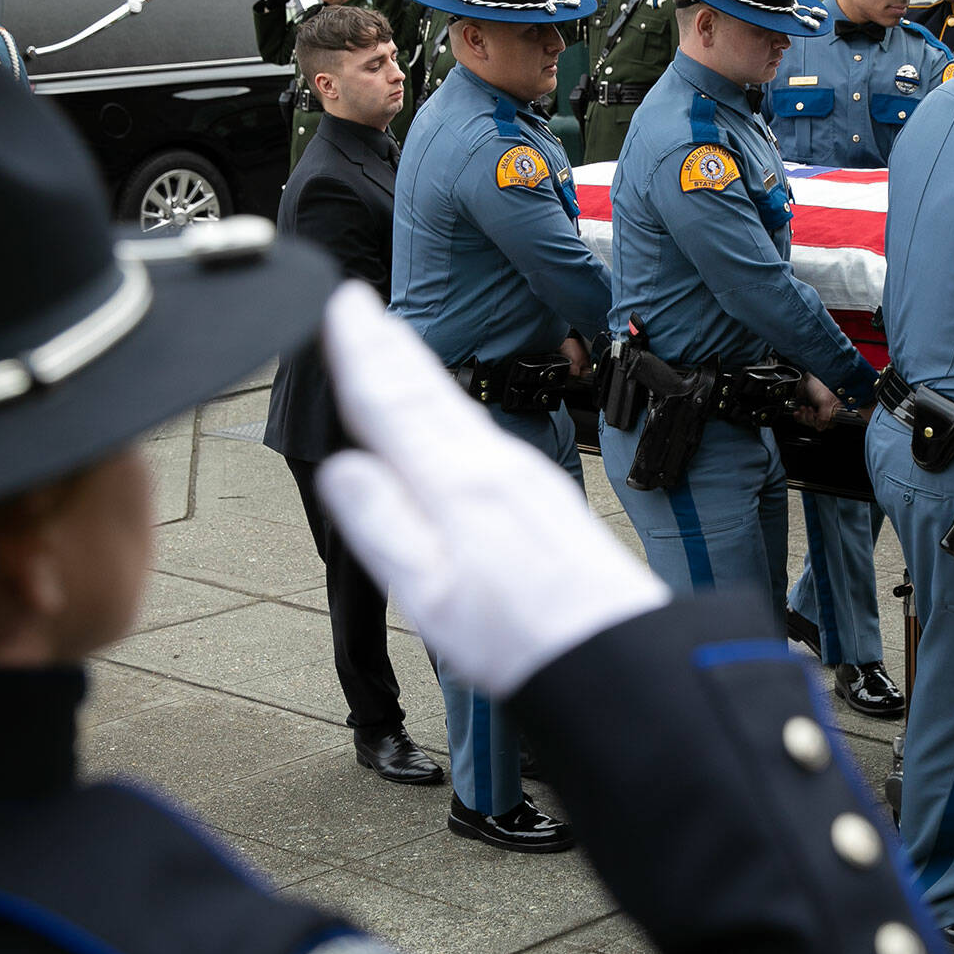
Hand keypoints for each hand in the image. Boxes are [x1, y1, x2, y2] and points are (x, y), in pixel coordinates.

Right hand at [315, 284, 670, 696]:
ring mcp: (525, 475)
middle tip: (361, 301)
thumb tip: (343, 468)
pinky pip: (484, 428)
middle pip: (429, 391)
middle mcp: (494, 465)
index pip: (394, 402)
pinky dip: (454, 404)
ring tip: (394, 341)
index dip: (362, 351)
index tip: (341, 304)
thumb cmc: (522, 636)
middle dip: (390, 345)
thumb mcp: (429, 593)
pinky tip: (450, 412)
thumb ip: (383, 525)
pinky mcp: (544, 494)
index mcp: (456, 484)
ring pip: (458, 406)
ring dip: (420, 369)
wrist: (612, 651)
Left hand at [794, 373, 839, 429]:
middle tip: (809, 408)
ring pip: (809, 422)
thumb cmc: (820, 385)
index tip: (816, 416)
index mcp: (834, 410)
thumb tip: (820, 427)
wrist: (806, 377)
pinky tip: (798, 411)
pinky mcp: (806, 409)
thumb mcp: (825, 402)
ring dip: (804, 416)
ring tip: (804, 407)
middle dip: (810, 418)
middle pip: (817, 425)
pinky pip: (802, 419)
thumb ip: (824, 417)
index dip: (820, 422)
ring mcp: (816, 410)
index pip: (828, 425)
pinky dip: (799, 416)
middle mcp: (826, 412)